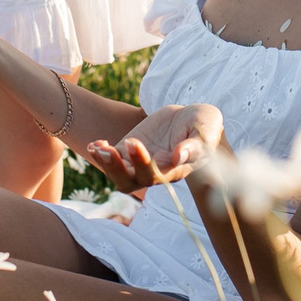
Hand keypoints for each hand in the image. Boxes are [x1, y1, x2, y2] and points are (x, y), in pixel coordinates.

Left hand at [83, 103, 222, 191]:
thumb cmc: (203, 125)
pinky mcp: (128, 151)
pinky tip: (95, 144)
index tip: (135, 142)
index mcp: (174, 170)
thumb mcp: (205, 129)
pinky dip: (100, 154)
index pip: (155, 175)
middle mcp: (154, 172)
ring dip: (106, 164)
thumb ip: (195, 144)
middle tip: (109, 149)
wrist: (191, 119)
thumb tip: (179, 157)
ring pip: (118, 175)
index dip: (142, 163)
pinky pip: (111, 160)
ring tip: (100, 148)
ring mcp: (138, 163)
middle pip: (131, 182)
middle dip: (118, 168)